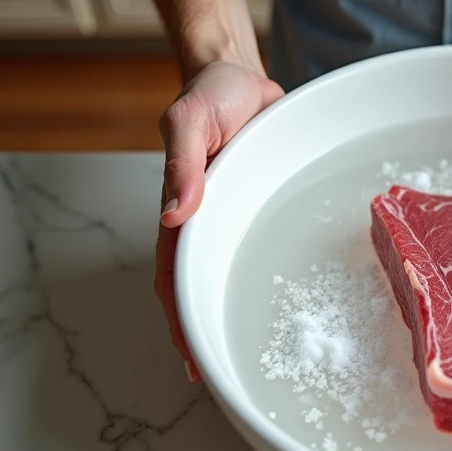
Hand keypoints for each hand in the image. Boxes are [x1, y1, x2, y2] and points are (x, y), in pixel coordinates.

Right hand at [155, 61, 283, 380]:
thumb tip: (173, 215)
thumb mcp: (188, 120)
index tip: (192, 354)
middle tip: (219, 375)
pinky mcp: (256, 205)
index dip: (180, 316)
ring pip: (226, 272)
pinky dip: (257, 275)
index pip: (174, 274)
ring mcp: (231, 215)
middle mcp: (206, 220)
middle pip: (198, 285)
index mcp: (183, 209)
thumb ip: (181, 163)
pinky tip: (278, 296)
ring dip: (229, 309)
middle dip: (203, 330)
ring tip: (246, 352)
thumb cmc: (209, 95)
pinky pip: (253, 246)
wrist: (238, 75)